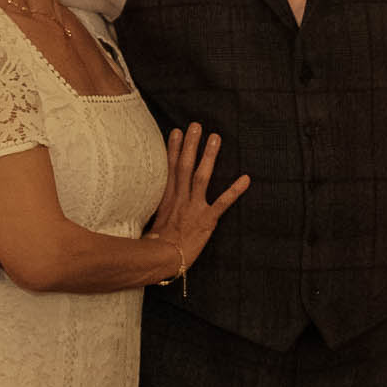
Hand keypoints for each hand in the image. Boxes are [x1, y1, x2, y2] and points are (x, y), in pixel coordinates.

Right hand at [145, 123, 250, 269]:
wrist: (161, 260)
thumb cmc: (153, 247)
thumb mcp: (148, 224)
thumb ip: (150, 211)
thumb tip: (140, 203)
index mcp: (166, 199)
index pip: (170, 169)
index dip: (173, 149)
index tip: (176, 132)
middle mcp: (180, 199)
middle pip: (185, 166)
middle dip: (190, 145)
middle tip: (196, 125)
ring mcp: (193, 208)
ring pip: (201, 177)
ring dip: (209, 156)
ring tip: (215, 138)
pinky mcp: (206, 220)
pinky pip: (222, 203)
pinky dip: (234, 191)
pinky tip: (246, 178)